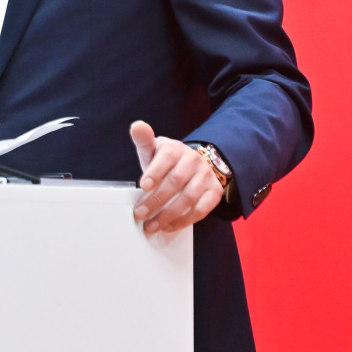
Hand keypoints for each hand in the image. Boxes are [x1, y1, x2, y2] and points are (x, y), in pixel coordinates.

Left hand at [129, 120, 222, 234]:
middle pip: (176, 181)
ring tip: (152, 226)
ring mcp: (206, 176)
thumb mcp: (154, 149)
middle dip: (156, 200)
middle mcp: (194, 160)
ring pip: (188, 198)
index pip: (167, 157)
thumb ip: (144, 140)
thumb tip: (137, 126)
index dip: (155, 171)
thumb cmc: (166, 161)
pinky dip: (185, 220)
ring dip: (169, 214)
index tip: (144, 186)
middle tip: (140, 214)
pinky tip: (169, 226)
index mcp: (176, 148)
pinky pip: (202, 209)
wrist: (193, 165)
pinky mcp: (214, 192)